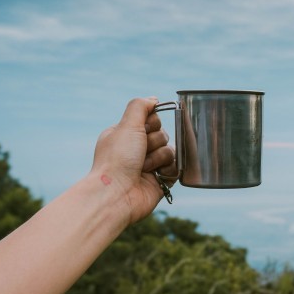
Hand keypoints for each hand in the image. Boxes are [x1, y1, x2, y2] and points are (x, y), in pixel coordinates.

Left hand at [91, 97, 176, 224]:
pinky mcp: (159, 181)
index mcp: (126, 135)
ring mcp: (149, 166)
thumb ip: (140, 106)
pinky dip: (168, 171)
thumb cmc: (117, 159)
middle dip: (154, 142)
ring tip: (144, 168)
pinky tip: (156, 177)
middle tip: (140, 152)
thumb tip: (154, 99)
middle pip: (162, 134)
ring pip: (170, 151)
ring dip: (159, 158)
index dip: (151, 124)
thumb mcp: (127, 125)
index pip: (152, 119)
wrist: (117, 194)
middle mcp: (137, 150)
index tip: (141, 131)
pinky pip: (176, 168)